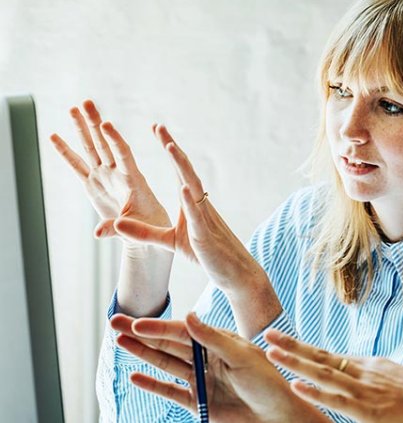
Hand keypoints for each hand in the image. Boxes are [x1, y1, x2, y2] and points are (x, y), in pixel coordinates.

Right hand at [49, 100, 170, 240]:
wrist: (146, 231)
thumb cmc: (149, 227)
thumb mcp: (138, 229)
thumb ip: (118, 228)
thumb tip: (97, 234)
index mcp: (133, 179)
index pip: (123, 154)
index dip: (115, 139)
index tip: (107, 123)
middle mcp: (117, 173)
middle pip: (104, 143)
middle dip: (95, 123)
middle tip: (87, 102)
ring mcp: (104, 177)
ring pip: (91, 148)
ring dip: (82, 129)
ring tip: (73, 108)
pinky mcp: (93, 184)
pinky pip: (76, 166)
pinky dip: (65, 152)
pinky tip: (54, 136)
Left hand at [112, 125, 281, 335]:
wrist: (234, 273)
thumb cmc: (206, 254)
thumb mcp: (169, 242)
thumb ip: (144, 232)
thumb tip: (117, 223)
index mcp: (191, 203)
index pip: (179, 171)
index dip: (169, 149)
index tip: (157, 129)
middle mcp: (199, 204)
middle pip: (185, 170)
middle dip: (172, 147)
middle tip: (159, 126)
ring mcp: (204, 217)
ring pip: (192, 186)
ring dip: (182, 166)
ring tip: (170, 146)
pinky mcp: (205, 235)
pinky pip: (197, 215)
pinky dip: (190, 201)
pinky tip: (184, 188)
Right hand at [112, 313, 327, 422]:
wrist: (278, 416)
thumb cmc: (268, 382)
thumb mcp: (243, 357)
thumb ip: (213, 339)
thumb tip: (188, 316)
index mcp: (219, 341)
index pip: (182, 331)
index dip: (158, 327)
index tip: (136, 322)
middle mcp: (207, 357)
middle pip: (168, 343)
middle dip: (141, 333)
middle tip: (114, 322)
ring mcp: (201, 380)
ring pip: (165, 364)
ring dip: (142, 353)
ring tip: (119, 342)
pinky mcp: (199, 403)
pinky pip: (170, 392)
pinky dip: (153, 384)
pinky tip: (135, 376)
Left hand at [264, 329, 402, 422]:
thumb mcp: (400, 385)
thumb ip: (377, 384)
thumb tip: (363, 386)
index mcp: (372, 366)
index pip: (330, 356)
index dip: (305, 349)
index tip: (283, 340)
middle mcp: (366, 373)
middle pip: (321, 357)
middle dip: (293, 346)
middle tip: (268, 333)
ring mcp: (368, 391)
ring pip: (324, 373)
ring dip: (295, 362)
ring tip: (271, 351)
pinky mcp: (371, 412)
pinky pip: (338, 400)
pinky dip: (316, 391)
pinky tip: (296, 384)